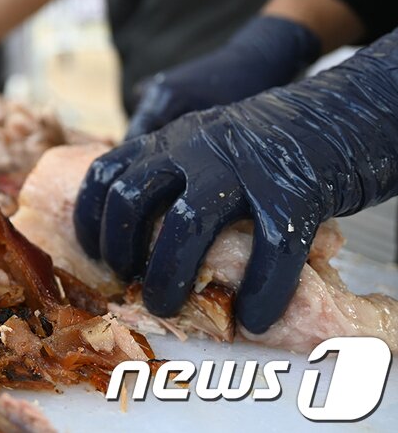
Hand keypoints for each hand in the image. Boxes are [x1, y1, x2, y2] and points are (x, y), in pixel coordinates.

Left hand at [75, 30, 397, 333]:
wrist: (340, 114)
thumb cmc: (267, 144)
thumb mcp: (206, 140)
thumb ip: (172, 169)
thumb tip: (142, 233)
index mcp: (172, 138)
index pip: (107, 172)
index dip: (92, 218)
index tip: (97, 255)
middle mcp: (198, 147)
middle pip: (134, 199)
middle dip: (123, 251)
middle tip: (133, 286)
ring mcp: (244, 168)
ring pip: (188, 224)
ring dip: (171, 275)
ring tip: (170, 308)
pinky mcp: (294, 193)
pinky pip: (270, 250)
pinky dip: (261, 291)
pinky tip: (256, 318)